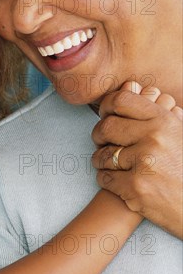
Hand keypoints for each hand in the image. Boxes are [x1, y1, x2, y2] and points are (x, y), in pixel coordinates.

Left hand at [91, 82, 182, 238]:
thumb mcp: (180, 133)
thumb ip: (158, 112)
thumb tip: (132, 86)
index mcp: (165, 121)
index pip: (122, 100)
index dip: (107, 106)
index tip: (105, 114)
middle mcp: (154, 138)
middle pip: (106, 127)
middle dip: (99, 135)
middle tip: (101, 141)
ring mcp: (144, 162)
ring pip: (102, 155)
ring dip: (101, 160)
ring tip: (109, 163)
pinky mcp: (135, 187)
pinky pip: (105, 177)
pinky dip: (107, 180)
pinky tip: (116, 181)